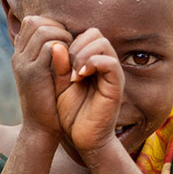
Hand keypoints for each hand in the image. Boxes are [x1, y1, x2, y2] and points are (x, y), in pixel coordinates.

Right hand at [11, 16, 72, 138]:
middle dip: (58, 27)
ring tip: (72, 52)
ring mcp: (23, 63)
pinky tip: (72, 61)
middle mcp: (18, 56)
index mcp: (21, 55)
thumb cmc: (50, 101)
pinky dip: (64, 48)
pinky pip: (49, 47)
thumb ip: (52, 56)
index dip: (52, 24)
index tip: (67, 40)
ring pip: (43, 30)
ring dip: (63, 36)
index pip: (32, 21)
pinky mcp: (32, 73)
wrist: (41, 129)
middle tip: (72, 44)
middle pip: (35, 21)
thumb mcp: (49, 74)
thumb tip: (64, 36)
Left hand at [55, 28, 123, 153]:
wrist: (84, 139)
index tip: (58, 61)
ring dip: (82, 54)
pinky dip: (92, 64)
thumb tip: (56, 44)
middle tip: (65, 67)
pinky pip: (109, 62)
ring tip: (72, 74)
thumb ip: (58, 66)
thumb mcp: (60, 86)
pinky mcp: (116, 85)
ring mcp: (112, 74)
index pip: (86, 35)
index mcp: (92, 62)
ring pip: (103, 43)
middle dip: (76, 45)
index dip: (70, 41)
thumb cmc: (72, 114)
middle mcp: (104, 65)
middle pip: (96, 34)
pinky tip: (78, 78)